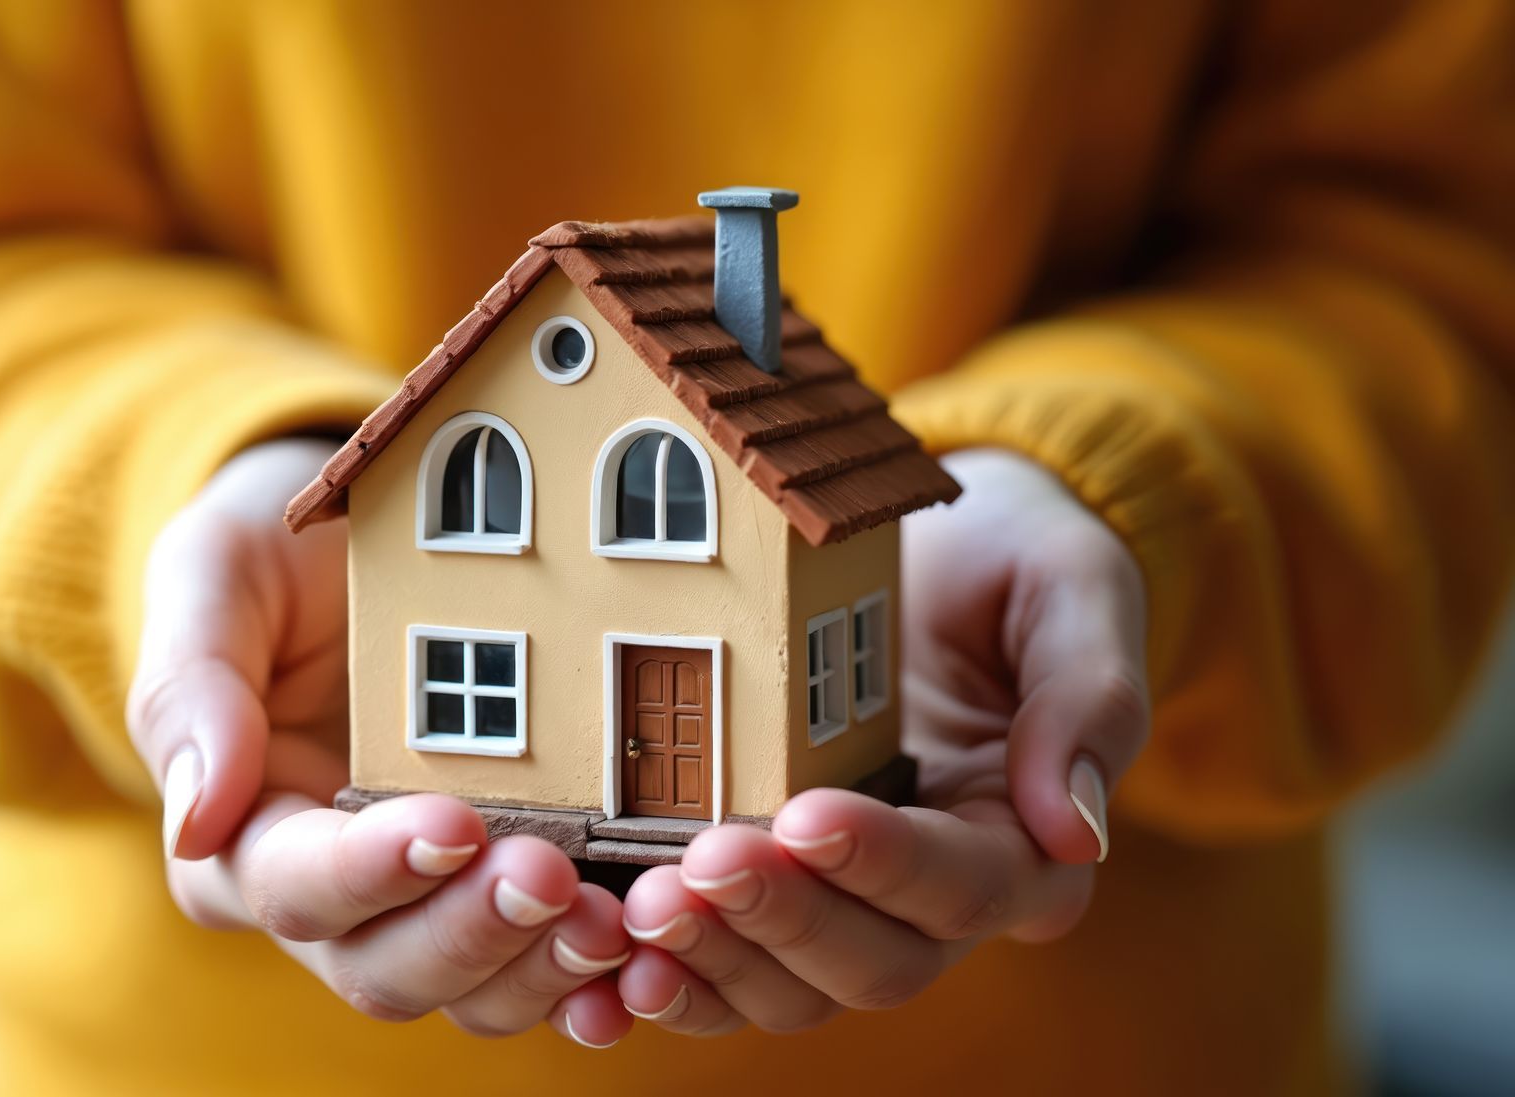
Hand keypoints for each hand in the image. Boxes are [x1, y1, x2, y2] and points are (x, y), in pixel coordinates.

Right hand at [127, 438, 631, 1047]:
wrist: (355, 558)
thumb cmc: (270, 561)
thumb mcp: (211, 581)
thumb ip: (193, 687)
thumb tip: (197, 817)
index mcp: (240, 839)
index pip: (294, 885)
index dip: (370, 871)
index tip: (450, 825)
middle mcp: (331, 900)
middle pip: (386, 969)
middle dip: (470, 935)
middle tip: (551, 877)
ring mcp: (423, 906)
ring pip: (473, 992)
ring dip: (542, 972)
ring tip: (614, 925)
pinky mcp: (500, 894)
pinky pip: (542, 966)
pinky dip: (593, 979)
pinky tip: (649, 961)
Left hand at [617, 449, 1148, 1033]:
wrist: (937, 555)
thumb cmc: (1015, 567)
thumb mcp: (1074, 591)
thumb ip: (1088, 698)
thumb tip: (1077, 830)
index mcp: (1024, 843)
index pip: (964, 888)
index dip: (885, 863)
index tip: (808, 813)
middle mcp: (936, 900)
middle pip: (874, 964)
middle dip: (785, 921)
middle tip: (703, 861)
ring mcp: (848, 904)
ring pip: (792, 989)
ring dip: (717, 963)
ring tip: (644, 907)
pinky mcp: (776, 891)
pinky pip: (727, 969)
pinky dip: (673, 982)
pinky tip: (610, 967)